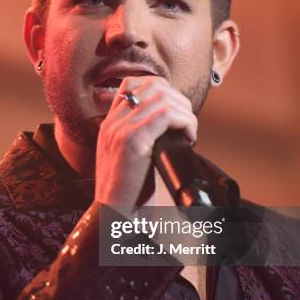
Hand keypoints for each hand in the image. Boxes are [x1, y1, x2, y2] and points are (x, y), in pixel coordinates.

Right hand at [95, 76, 197, 212]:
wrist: (114, 215)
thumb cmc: (129, 192)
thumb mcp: (131, 158)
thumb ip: (142, 137)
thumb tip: (172, 126)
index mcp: (110, 124)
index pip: (133, 84)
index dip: (162, 91)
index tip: (176, 113)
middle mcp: (112, 122)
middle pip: (151, 86)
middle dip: (178, 100)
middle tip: (187, 124)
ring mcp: (119, 129)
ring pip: (161, 97)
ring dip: (184, 111)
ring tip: (189, 132)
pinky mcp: (131, 140)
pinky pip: (165, 115)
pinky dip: (185, 122)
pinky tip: (189, 138)